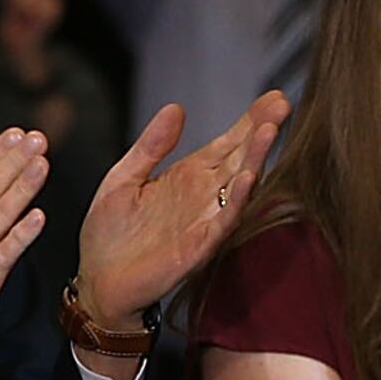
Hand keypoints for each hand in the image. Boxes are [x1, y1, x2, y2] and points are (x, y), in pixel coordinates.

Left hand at [74, 96, 293, 339]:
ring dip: (256, 159)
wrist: (97, 283)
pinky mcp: (198, 246)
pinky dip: (237, 199)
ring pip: (239, 185)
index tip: (273, 96)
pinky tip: (247, 177)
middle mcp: (203, 196)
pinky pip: (222, 220)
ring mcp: (204, 220)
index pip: (226, 143)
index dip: (249, 120)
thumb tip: (176, 108)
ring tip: (270, 130)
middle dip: (262, 130)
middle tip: (283, 102)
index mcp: (187, 176)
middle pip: (240, 157)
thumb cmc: (109, 235)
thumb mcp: (123, 178)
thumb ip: (151, 145)